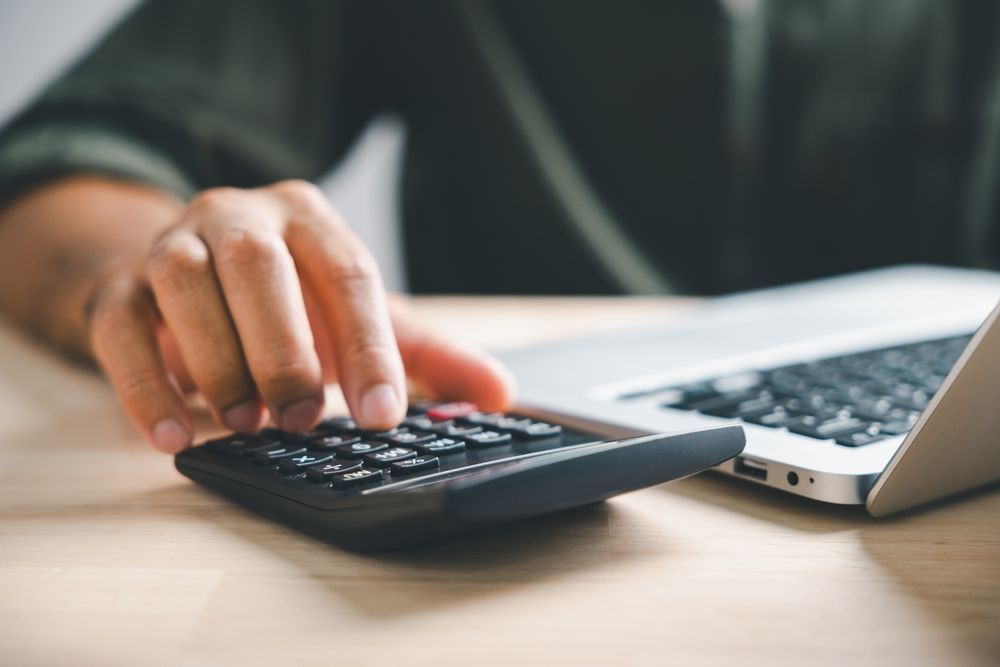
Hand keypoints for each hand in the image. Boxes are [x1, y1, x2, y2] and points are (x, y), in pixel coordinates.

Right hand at [84, 180, 514, 451]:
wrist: (191, 276)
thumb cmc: (292, 302)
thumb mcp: (362, 319)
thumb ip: (428, 356)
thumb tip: (503, 394)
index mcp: (310, 219)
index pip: (348, 271)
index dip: (368, 345)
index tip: (384, 414)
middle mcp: (240, 216)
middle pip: (259, 265)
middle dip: (285, 346)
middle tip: (306, 417)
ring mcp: (173, 245)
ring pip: (184, 283)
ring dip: (218, 359)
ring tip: (248, 424)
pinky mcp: (118, 287)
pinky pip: (118, 327)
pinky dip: (143, 385)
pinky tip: (173, 437)